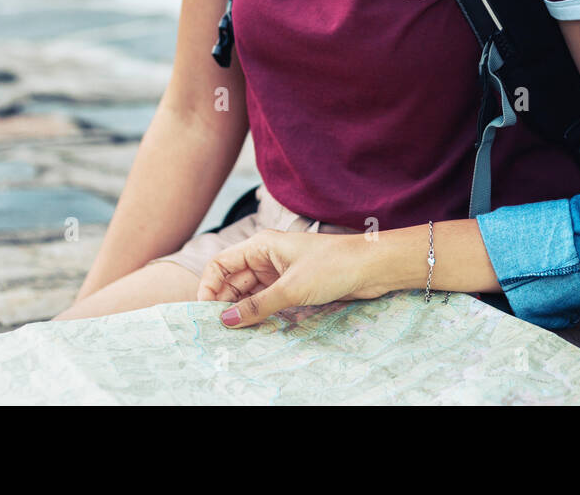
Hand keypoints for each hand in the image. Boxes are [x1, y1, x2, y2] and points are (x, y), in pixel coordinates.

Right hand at [196, 229, 390, 326]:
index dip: (209, 286)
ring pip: (249, 292)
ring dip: (241, 310)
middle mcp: (267, 257)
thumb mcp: (292, 288)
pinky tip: (254, 328)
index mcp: (261, 245)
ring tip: (234, 333)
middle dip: (223, 302)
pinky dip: (258, 312)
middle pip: (233, 280)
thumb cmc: (333, 266)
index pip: (221, 264)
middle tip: (218, 329)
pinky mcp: (293, 286)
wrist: (372, 267)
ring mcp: (280, 272)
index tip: (206, 312)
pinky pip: (266, 300)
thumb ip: (257, 305)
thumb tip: (226, 321)